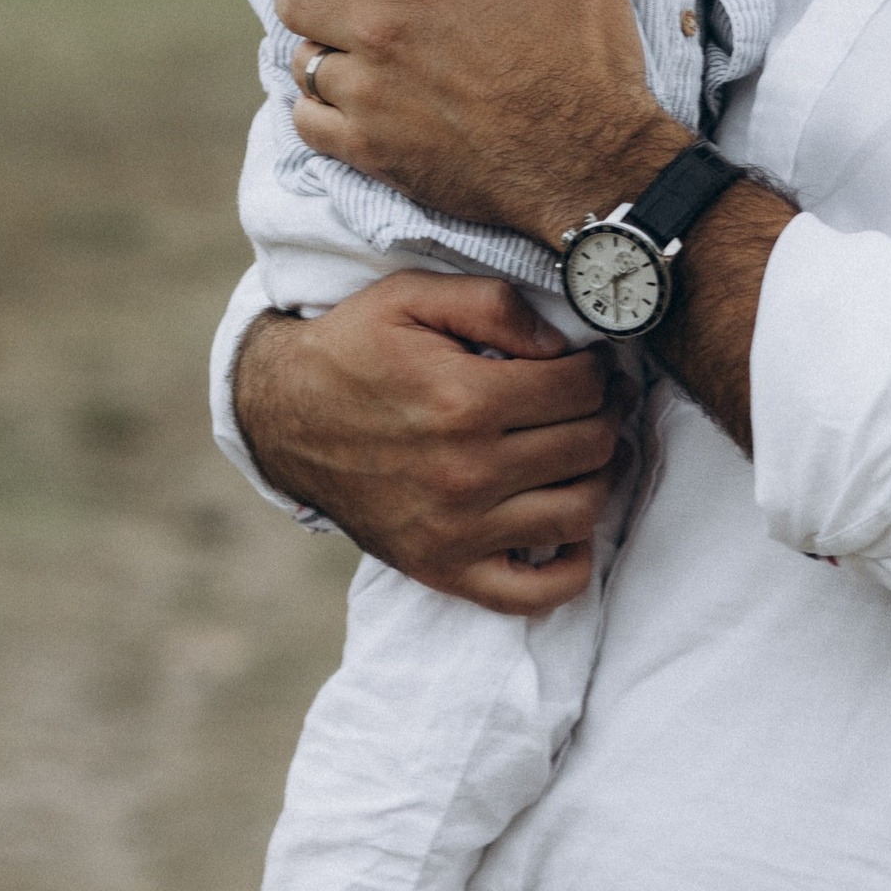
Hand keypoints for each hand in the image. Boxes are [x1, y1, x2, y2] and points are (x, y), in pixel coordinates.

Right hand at [231, 272, 631, 611]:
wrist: (282, 419)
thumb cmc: (352, 350)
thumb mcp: (413, 296)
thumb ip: (494, 304)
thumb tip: (564, 345)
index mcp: (464, 401)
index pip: (581, 390)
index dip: (601, 370)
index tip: (594, 364)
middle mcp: (466, 473)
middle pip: (589, 447)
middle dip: (608, 414)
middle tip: (601, 400)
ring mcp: (457, 531)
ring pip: (580, 513)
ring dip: (601, 477)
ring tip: (589, 450)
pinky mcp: (443, 570)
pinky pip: (533, 594)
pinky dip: (570, 568)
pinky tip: (566, 525)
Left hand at [253, 0, 688, 249]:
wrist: (591, 166)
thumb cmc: (590, 63)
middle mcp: (385, 32)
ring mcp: (372, 96)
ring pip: (300, 62)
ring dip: (318, 53)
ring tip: (344, 55)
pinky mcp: (373, 152)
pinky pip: (306, 123)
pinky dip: (316, 112)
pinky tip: (341, 107)